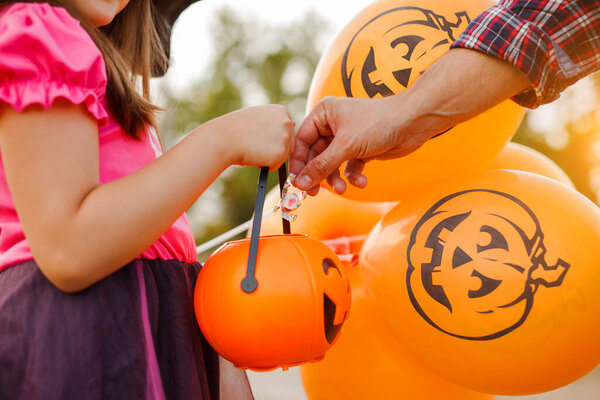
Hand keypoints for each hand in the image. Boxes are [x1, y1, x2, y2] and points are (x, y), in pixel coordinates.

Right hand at [220, 105, 295, 170]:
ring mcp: (285, 137)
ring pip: (283, 155)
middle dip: (274, 149)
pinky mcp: (281, 153)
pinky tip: (255, 156)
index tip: (260, 137)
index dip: (271, 138)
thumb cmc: (236, 129)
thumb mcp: (258, 117)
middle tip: (256, 145)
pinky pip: (277, 166)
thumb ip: (275, 120)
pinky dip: (266, 166)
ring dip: (269, 157)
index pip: (286, 131)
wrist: (223, 139)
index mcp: (282, 111)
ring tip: (254, 149)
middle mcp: (287, 122)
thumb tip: (293, 123)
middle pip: (289, 144)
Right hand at [289, 95, 430, 195]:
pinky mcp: (359, 150)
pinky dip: (353, 176)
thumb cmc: (378, 123)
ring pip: (331, 164)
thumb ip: (321, 166)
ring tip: (341, 189)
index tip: (296, 182)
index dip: (298, 162)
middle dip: (317, 174)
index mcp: (323, 113)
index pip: (301, 140)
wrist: (412, 123)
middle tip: (313, 193)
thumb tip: (300, 184)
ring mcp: (346, 138)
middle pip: (315, 155)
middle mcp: (332, 124)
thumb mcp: (345, 146)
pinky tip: (362, 181)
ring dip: (335, 178)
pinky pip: (348, 167)